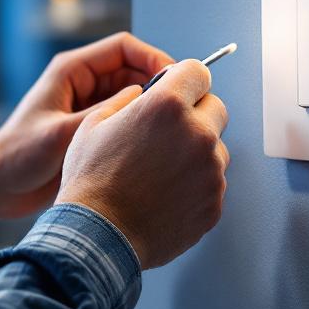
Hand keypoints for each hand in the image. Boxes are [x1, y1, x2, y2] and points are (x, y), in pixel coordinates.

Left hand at [0, 32, 175, 217]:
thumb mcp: (59, 135)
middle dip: (159, 85)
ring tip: (172, 125)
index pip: (123, 47)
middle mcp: (83, 85)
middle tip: (181, 105)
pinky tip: (156, 143)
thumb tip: (143, 99)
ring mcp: (90, 108)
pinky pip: (127, 120)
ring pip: (135, 97)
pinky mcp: (94, 131)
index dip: (153, 57)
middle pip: (135, 70)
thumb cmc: (15, 158)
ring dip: (152, 107)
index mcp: (71, 71)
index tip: (176, 77)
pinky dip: (142, 126)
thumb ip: (100, 114)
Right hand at [55, 59, 229, 269]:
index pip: (198, 71)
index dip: (185, 80)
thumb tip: (144, 92)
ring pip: (216, 147)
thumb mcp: (95, 124)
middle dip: (195, 114)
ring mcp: (210, 170)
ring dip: (197, 152)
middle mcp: (197, 133)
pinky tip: (166, 194)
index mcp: (166, 105)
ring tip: (161, 172)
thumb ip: (128, 100)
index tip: (177, 90)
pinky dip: (196, 184)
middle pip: (215, 107)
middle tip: (166, 134)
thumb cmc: (91, 181)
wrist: (99, 237)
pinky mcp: (214, 201)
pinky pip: (213, 181)